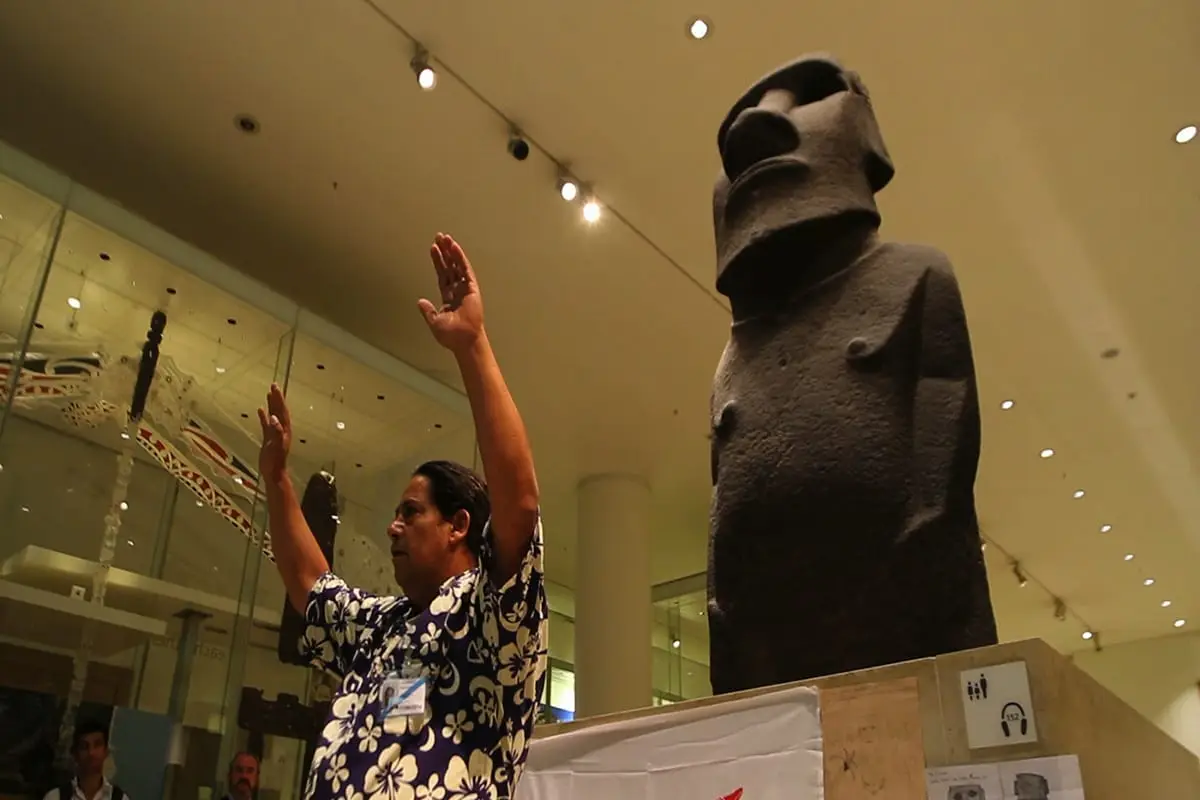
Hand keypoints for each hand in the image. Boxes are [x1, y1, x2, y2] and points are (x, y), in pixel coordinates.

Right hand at [257, 383, 291, 481]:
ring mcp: (275, 433)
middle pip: (279, 410)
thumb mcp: (276, 445)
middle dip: (277, 398)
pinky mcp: (268, 438)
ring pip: (274, 415)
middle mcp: (281, 429)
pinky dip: (264, 416)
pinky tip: (260, 410)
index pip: (282, 411)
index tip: (275, 388)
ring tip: (269, 394)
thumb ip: (276, 432)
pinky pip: (266, 424)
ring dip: (272, 405)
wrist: (273, 472)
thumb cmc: (276, 461)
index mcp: (284, 430)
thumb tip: (275, 418)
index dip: (279, 399)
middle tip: (274, 386)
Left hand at [418, 233, 484, 353]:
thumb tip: (420, 301)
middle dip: (444, 252)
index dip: (438, 262)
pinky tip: (455, 248)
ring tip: (445, 238)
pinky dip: (460, 259)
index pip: (442, 275)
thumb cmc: (451, 336)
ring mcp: (465, 289)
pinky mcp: (472, 289)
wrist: (464, 341)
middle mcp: (457, 290)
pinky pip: (466, 271)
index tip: (433, 249)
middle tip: (439, 237)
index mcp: (448, 297)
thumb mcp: (434, 322)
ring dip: (451, 252)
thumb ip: (428, 311)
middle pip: (450, 267)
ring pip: (457, 266)